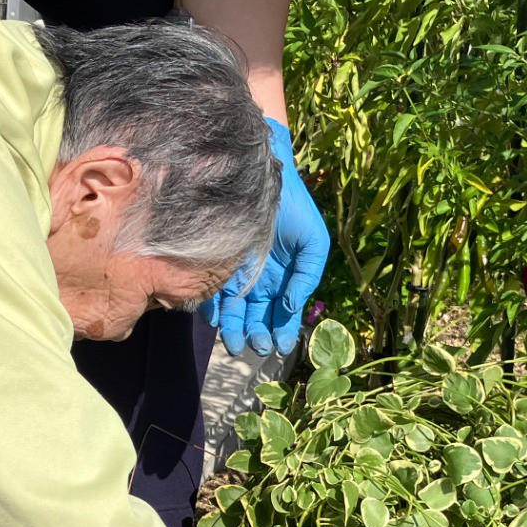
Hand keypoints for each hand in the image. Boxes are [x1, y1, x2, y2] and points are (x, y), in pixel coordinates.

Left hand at [200, 118, 327, 357]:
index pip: (282, 314)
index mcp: (283, 280)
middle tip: (257, 347)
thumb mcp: (313, 243)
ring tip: (237, 344)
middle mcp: (260, 282)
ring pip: (234, 311)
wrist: (266, 178)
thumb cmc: (294, 209)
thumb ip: (307, 276)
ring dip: (235, 330)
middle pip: (256, 317)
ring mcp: (237, 274)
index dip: (283, 332)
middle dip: (257, 335)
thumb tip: (292, 308)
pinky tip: (217, 319)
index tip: (282, 348)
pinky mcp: (217, 265)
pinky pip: (212, 292)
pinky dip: (213, 308)